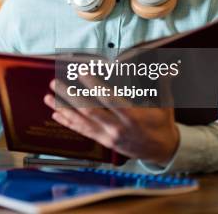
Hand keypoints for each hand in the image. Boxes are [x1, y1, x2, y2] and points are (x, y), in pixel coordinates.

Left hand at [43, 80, 178, 165]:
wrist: (161, 151)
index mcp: (132, 116)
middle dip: (69, 95)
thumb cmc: (162, 124)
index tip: (81, 71)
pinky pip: (82, 132)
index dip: (93, 84)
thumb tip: (169, 65)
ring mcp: (108, 136)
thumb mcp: (166, 103)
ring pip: (81, 122)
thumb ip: (163, 82)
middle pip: (88, 110)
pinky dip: (68, 123)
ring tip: (48, 97)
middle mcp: (117, 127)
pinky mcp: (103, 142)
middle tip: (55, 81)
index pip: (108, 98)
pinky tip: (55, 115)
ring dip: (62, 108)